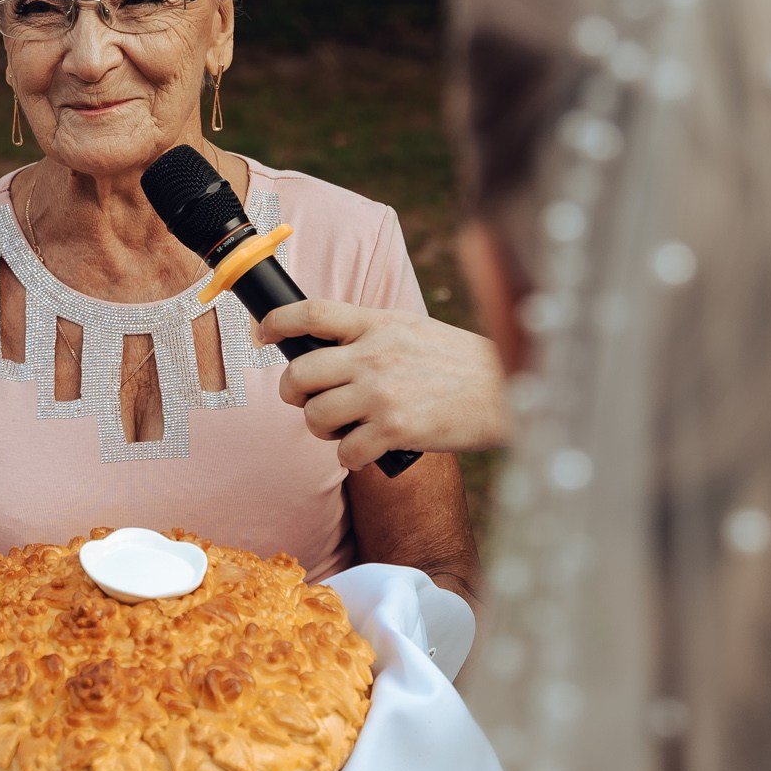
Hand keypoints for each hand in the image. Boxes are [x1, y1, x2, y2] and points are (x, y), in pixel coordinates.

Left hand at [257, 299, 509, 466]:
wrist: (507, 391)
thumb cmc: (461, 364)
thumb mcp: (414, 330)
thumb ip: (372, 335)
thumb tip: (329, 351)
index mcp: (377, 324)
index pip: (311, 312)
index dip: (277, 321)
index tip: (263, 333)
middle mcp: (374, 355)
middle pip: (299, 373)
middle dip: (294, 393)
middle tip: (309, 402)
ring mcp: (382, 393)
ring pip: (316, 416)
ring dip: (322, 429)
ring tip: (345, 430)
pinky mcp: (395, 429)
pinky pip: (345, 452)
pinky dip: (350, 458)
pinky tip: (367, 451)